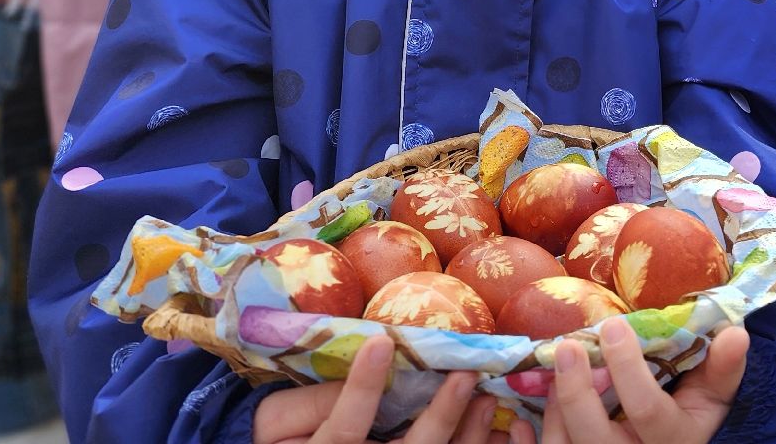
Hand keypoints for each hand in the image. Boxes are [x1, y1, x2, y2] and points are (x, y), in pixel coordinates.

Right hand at [254, 337, 533, 443]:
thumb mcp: (279, 421)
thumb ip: (313, 401)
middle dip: (440, 415)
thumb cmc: (278, 436)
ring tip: (486, 394)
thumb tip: (367, 366)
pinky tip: (496, 423)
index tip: (383, 341)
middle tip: (465, 374)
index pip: (343, 427)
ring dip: (465, 430)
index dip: (363, 386)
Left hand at [542, 320, 748, 443]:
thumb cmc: (691, 418)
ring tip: (552, 368)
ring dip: (554, 409)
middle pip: (596, 438)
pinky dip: (530, 441)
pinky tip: (520, 419)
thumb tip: (736, 333)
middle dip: (577, 392)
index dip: (628, 370)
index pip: (647, 410)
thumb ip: (724, 369)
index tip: (615, 325)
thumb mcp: (713, 399)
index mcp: (673, 441)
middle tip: (566, 345)